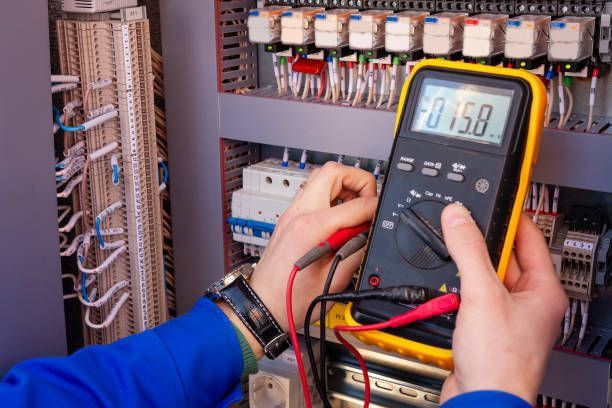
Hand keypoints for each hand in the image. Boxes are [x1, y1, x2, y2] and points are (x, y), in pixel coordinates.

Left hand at [223, 162, 377, 357]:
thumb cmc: (291, 299)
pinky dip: (331, 197)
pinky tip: (340, 218)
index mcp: (312, 227)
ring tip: (356, 209)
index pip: (355, 203)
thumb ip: (358, 249)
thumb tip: (371, 230)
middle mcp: (299, 214)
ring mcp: (291, 213)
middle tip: (368, 200)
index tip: (381, 215)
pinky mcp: (289, 218)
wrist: (263, 304)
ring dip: (343, 187)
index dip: (375, 207)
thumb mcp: (336, 279)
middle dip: (358, 180)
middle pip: (332, 171)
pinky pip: (314, 194)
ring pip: (321, 178)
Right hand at [439, 204, 567, 404]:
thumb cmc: (500, 361)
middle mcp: (528, 302)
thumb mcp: (482, 294)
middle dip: (479, 245)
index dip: (511, 216)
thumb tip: (459, 217)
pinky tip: (447, 291)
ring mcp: (506, 316)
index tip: (493, 199)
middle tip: (459, 228)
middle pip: (502, 257)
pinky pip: (471, 298)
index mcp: (543, 290)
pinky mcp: (485, 328)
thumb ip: (469, 250)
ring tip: (450, 262)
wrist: (480, 401)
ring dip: (464, 270)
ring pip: (483, 278)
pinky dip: (457, 292)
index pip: (530, 238)